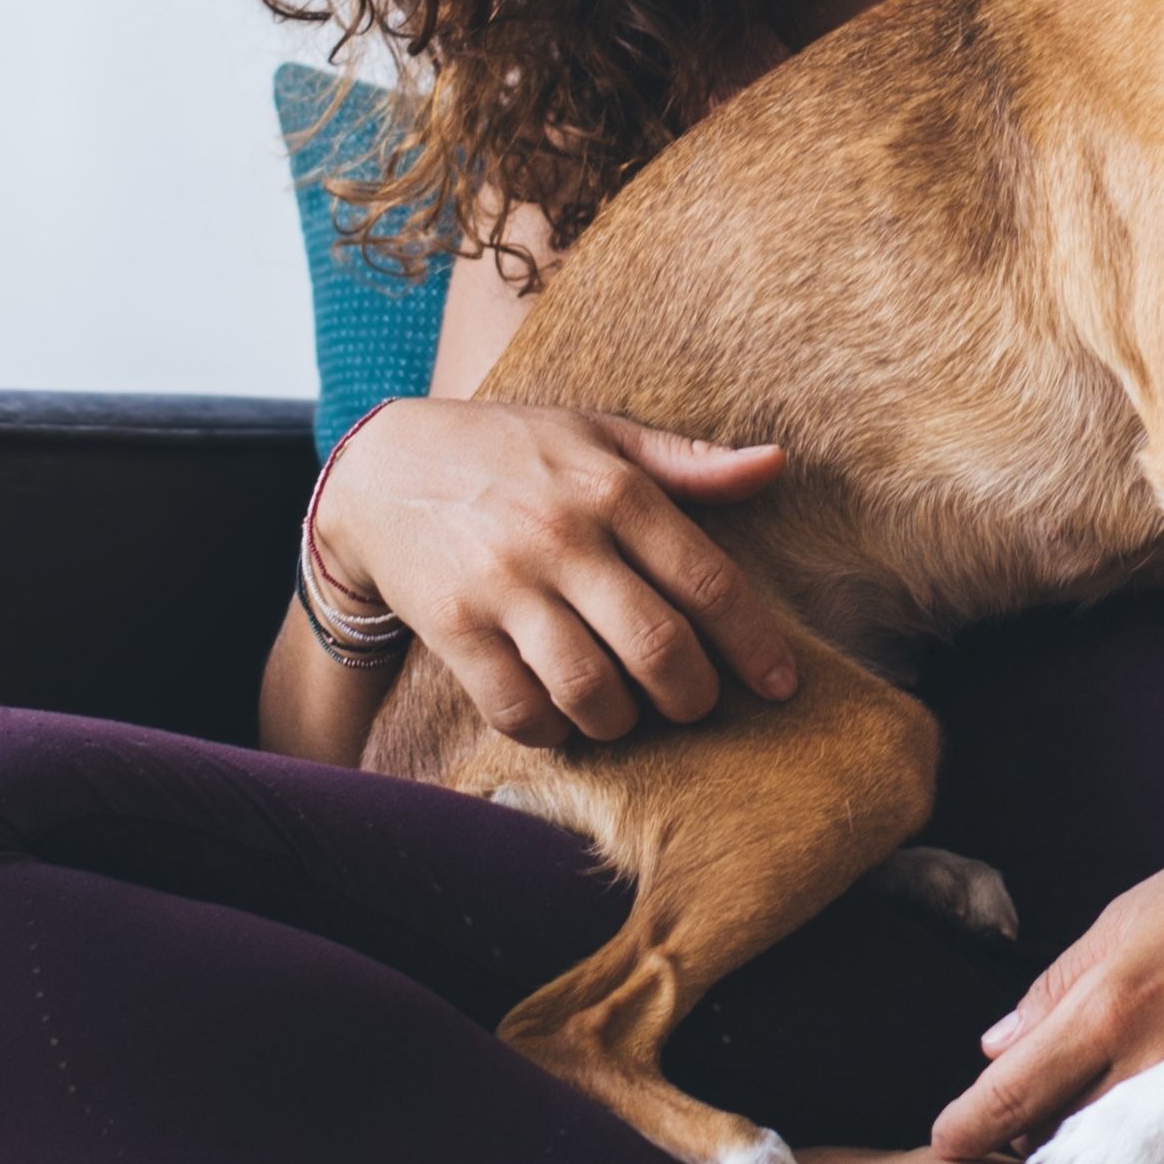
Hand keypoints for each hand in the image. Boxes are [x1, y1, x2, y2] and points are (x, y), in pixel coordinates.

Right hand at [311, 397, 806, 748]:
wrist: (382, 468)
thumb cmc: (512, 452)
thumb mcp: (598, 433)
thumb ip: (688, 461)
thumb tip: (775, 466)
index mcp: (614, 489)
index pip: (708, 582)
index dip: (754, 645)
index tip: (781, 684)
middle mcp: (562, 538)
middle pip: (658, 649)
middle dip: (693, 697)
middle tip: (695, 704)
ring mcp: (504, 587)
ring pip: (590, 691)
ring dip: (623, 721)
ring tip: (628, 711)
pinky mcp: (453, 629)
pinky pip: (519, 710)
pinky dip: (553, 730)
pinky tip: (563, 715)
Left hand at [928, 787, 1163, 1161]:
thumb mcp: (1122, 918)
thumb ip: (1056, 990)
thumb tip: (997, 1050)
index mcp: (1109, 1004)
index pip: (1018, 1089)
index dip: (972, 1124)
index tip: (944, 1140)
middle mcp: (1151, 1059)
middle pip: (1061, 1140)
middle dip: (1023, 1155)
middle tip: (996, 1159)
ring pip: (1116, 1154)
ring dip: (1079, 1161)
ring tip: (1056, 1161)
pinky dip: (1139, 1156)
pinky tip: (1126, 1153)